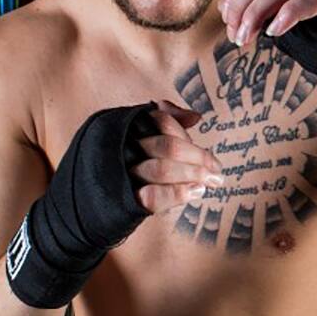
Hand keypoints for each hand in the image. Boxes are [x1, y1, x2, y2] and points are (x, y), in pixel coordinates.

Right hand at [129, 99, 223, 213]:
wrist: (99, 193)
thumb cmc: (132, 159)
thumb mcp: (146, 134)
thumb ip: (169, 120)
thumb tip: (195, 117)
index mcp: (130, 127)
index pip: (162, 122)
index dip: (188, 135)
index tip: (209, 151)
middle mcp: (125, 147)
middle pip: (168, 146)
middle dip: (198, 158)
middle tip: (217, 171)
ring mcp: (124, 173)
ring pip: (161, 169)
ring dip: (191, 174)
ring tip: (210, 181)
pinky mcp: (126, 198)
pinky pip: (152, 196)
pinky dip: (178, 193)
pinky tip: (196, 191)